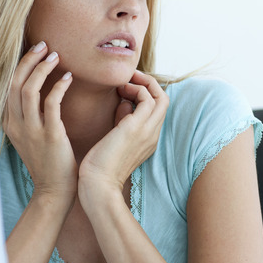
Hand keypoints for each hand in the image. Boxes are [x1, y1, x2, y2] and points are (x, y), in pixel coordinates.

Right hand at [3, 41, 75, 205]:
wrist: (54, 192)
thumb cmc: (49, 163)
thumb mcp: (31, 137)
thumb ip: (31, 117)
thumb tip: (41, 94)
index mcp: (10, 123)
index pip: (10, 86)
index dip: (22, 66)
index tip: (36, 52)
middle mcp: (17, 124)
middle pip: (16, 82)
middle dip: (28, 60)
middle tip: (44, 45)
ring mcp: (31, 130)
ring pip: (29, 89)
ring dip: (42, 68)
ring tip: (55, 55)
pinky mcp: (49, 135)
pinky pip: (50, 103)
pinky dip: (58, 86)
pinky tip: (68, 77)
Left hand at [78, 70, 168, 195]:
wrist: (97, 185)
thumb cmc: (100, 165)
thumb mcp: (115, 138)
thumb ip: (122, 119)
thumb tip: (124, 102)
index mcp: (148, 140)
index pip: (157, 110)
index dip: (145, 94)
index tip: (126, 88)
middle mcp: (152, 135)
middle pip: (164, 100)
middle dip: (148, 83)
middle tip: (130, 77)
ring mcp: (147, 132)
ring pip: (160, 97)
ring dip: (143, 83)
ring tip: (124, 84)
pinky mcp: (136, 128)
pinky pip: (147, 99)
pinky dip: (136, 89)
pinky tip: (120, 91)